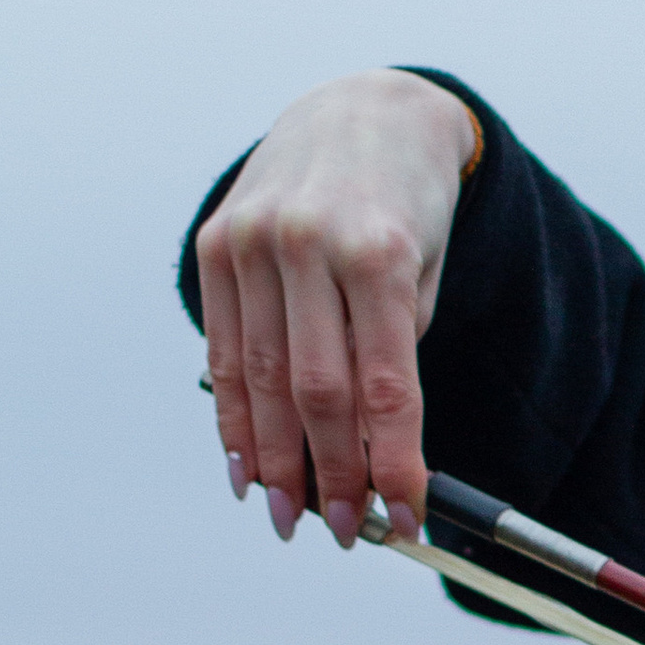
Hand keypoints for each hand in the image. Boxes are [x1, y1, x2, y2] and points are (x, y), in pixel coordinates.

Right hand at [195, 69, 476, 547]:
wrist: (360, 111)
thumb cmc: (410, 207)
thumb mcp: (428, 271)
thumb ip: (396, 351)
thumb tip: (371, 456)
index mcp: (378, 251)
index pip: (385, 385)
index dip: (393, 463)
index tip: (406, 519)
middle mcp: (308, 243)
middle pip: (317, 391)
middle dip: (332, 473)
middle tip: (344, 533)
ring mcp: (253, 240)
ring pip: (261, 378)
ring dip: (275, 460)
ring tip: (290, 516)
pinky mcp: (217, 243)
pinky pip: (223, 349)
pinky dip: (232, 415)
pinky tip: (244, 467)